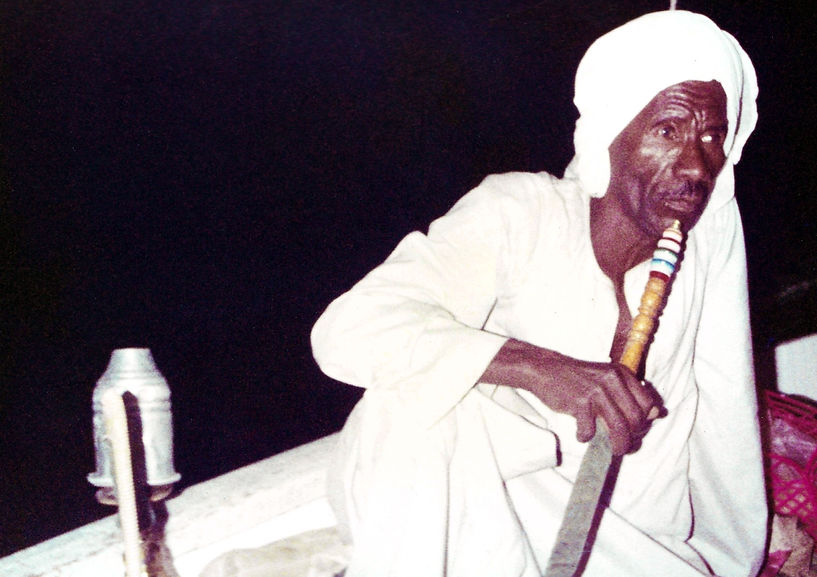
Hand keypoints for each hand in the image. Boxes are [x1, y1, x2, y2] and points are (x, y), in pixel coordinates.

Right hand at [480, 339, 662, 454]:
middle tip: (622, 445)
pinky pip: (590, 430)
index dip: (643, 422)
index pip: (646, 403)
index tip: (634, 431)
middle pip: (635, 418)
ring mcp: (596, 391)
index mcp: (621, 374)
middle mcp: (612, 380)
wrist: (545, 369)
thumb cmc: (576, 377)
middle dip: (631, 438)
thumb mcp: (606, 379)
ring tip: (612, 450)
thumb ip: (629, 394)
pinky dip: (586, 437)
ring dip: (618, 445)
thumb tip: (656, 414)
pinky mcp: (580, 402)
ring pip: (619, 427)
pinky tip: (581, 434)